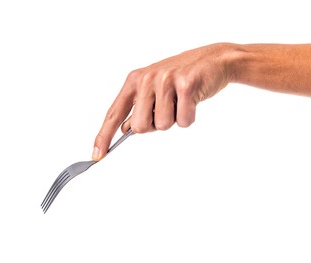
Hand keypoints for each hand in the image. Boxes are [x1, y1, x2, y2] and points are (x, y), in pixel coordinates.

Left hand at [92, 43, 238, 159]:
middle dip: (154, 125)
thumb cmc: (183, 77)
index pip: (114, 113)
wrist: (213, 60)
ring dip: (175, 120)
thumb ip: (138, 107)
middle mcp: (147, 79)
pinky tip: (193, 100)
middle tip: (168, 108)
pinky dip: (190, 117)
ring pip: (162, 125)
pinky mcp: (185, 85)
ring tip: (182, 101)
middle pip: (139, 126)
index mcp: (135, 81)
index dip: (104, 136)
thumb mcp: (155, 88)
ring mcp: (165, 81)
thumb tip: (124, 128)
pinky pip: (183, 121)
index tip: (97, 155)